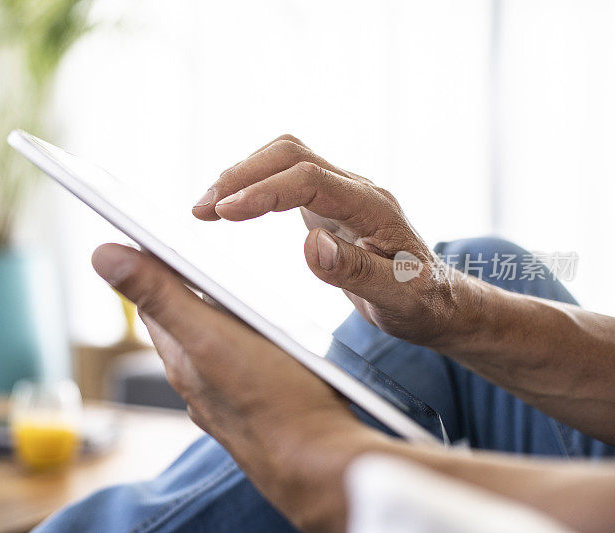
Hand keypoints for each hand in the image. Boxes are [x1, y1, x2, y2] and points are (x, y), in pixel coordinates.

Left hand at [92, 243, 384, 531]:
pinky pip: (242, 361)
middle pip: (180, 320)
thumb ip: (160, 295)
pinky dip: (245, 340)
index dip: (148, 263)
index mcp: (181, 356)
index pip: (151, 300)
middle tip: (196, 250)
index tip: (150, 230)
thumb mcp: (211, 336)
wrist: (321, 467)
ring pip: (213, 341)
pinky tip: (268, 337)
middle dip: (183, 285)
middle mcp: (197, 378)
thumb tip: (101, 254)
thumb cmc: (273, 400)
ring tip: (234, 286)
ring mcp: (227, 394)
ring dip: (216, 313)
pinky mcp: (258, 404)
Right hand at [192, 134, 477, 347]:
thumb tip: (312, 244)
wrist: (437, 299)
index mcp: (372, 207)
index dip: (263, 192)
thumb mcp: (397, 298)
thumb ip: (357, 272)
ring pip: (285, 158)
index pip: (309, 180)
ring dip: (242, 175)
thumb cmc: (421, 302)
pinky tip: (230, 206)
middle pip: (292, 154)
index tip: (223, 213)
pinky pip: (285, 176)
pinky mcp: (328, 201)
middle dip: (242, 174)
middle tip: (202, 209)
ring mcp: (341, 191)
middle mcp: (355, 189)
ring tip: (205, 208)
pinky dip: (252, 184)